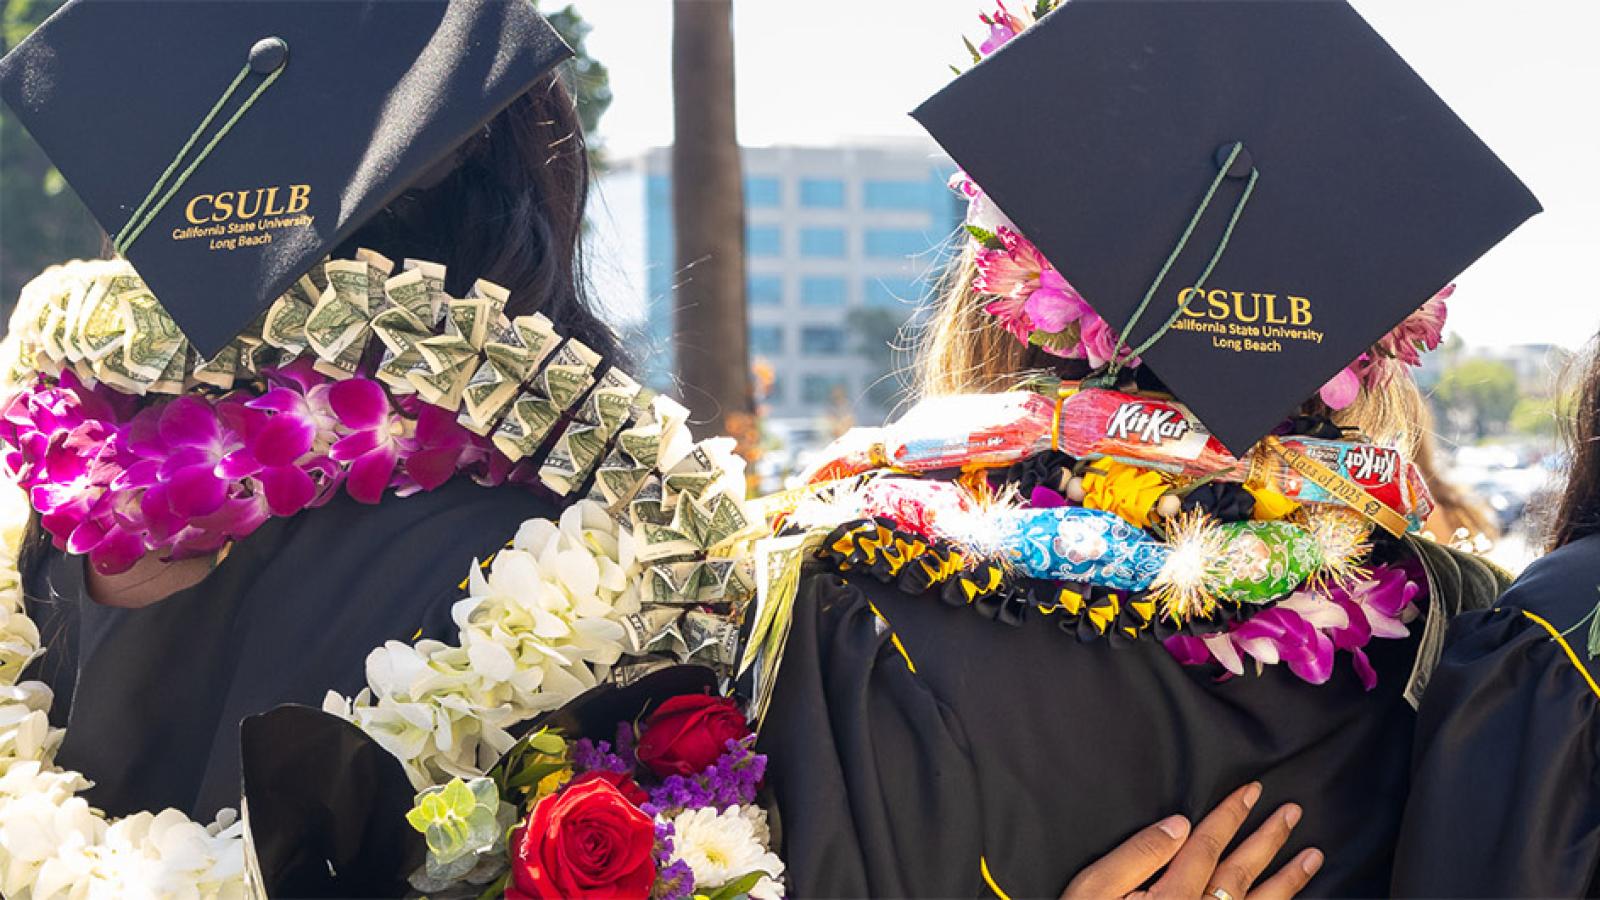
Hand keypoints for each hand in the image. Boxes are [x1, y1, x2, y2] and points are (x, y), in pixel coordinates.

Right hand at [1060, 782, 1323, 898]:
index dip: (1230, 815)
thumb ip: (1139, 853)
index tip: (1253, 790)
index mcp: (1171, 895)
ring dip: (1288, 879)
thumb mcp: (1096, 886)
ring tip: (1313, 855)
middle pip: (1240, 872)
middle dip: (1268, 839)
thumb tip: (1179, 822)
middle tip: (1292, 812)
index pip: (1207, 845)